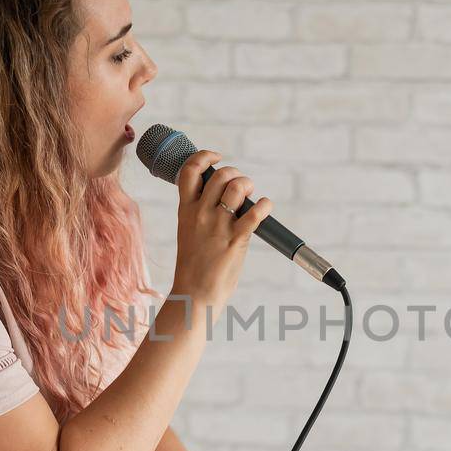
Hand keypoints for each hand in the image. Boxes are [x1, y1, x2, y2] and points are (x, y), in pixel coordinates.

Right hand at [169, 150, 273, 309]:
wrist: (194, 293)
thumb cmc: (194, 266)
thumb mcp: (188, 232)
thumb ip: (200, 213)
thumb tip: (223, 198)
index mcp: (185, 210)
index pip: (190, 170)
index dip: (205, 156)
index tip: (217, 158)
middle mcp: (200, 213)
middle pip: (220, 176)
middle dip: (235, 174)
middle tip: (242, 185)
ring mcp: (217, 226)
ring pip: (236, 188)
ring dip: (248, 185)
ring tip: (251, 195)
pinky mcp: (235, 239)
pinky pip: (254, 213)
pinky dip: (264, 205)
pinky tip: (265, 207)